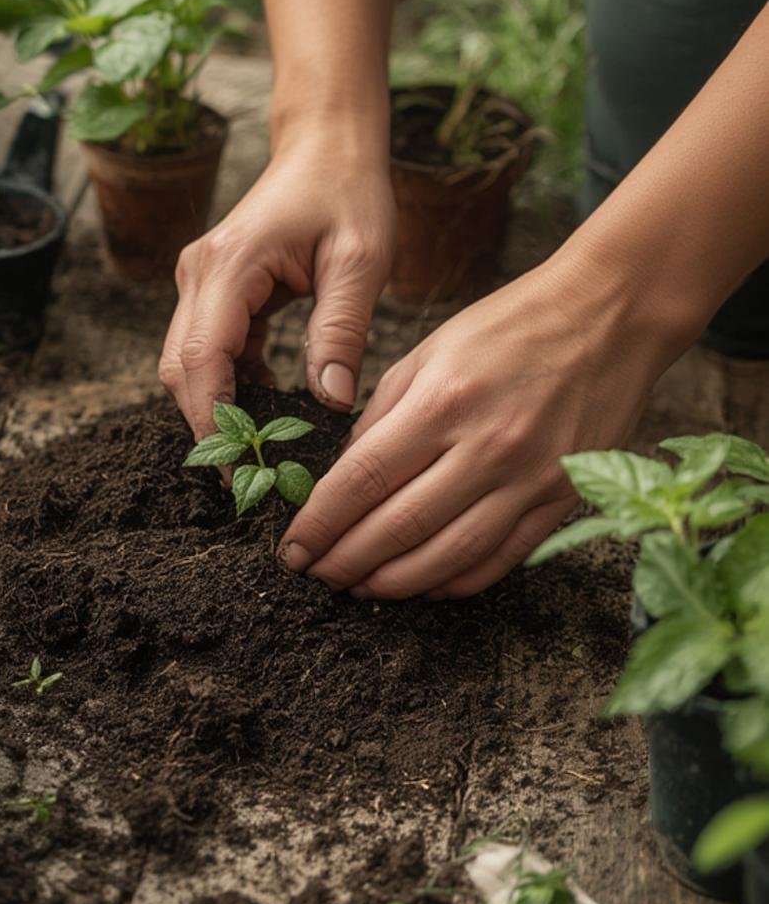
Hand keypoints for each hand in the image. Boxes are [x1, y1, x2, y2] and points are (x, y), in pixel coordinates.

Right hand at [159, 125, 394, 435]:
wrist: (327, 146)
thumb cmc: (348, 193)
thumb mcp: (360, 261)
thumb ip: (342, 330)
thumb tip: (330, 403)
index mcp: (230, 265)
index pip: (201, 358)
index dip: (214, 418)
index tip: (242, 466)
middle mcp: (199, 273)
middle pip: (179, 369)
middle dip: (209, 423)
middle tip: (255, 473)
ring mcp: (199, 281)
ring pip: (185, 364)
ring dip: (217, 406)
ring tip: (265, 446)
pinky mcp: (212, 290)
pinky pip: (208, 350)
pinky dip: (231, 384)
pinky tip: (271, 405)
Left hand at [279, 254, 679, 598]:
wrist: (610, 315)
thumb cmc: (512, 326)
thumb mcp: (429, 351)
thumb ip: (382, 417)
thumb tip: (344, 479)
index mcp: (443, 402)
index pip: (363, 480)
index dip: (321, 523)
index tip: (294, 548)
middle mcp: (487, 447)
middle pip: (399, 528)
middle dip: (347, 561)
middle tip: (317, 575)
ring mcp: (530, 479)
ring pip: (448, 556)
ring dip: (395, 583)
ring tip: (360, 588)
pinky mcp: (563, 500)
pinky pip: (499, 559)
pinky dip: (454, 582)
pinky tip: (422, 586)